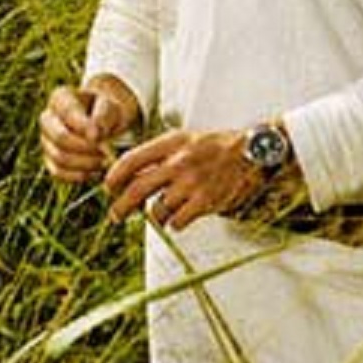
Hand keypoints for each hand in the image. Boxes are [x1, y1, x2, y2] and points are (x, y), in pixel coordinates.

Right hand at [39, 75, 139, 183]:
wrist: (105, 123)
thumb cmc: (108, 110)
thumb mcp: (111, 105)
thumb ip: (104, 114)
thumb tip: (95, 134)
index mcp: (60, 98)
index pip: (68, 112)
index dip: (83, 126)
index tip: (100, 136)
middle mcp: (47, 118)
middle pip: (60, 138)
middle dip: (86, 148)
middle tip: (106, 151)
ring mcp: (46, 140)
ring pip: (59, 157)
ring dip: (85, 163)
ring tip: (104, 161)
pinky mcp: (49, 159)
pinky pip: (58, 173)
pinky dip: (78, 175)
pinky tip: (95, 171)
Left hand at [103, 128, 264, 230]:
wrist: (253, 152)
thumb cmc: (217, 146)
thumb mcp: (186, 139)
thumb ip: (159, 154)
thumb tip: (130, 175)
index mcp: (172, 143)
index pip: (131, 161)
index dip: (114, 177)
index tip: (110, 187)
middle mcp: (179, 162)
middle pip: (136, 190)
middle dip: (121, 207)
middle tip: (117, 215)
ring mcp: (192, 183)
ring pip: (157, 210)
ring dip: (157, 215)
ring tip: (165, 212)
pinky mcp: (205, 201)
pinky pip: (176, 222)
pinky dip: (175, 223)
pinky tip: (182, 216)